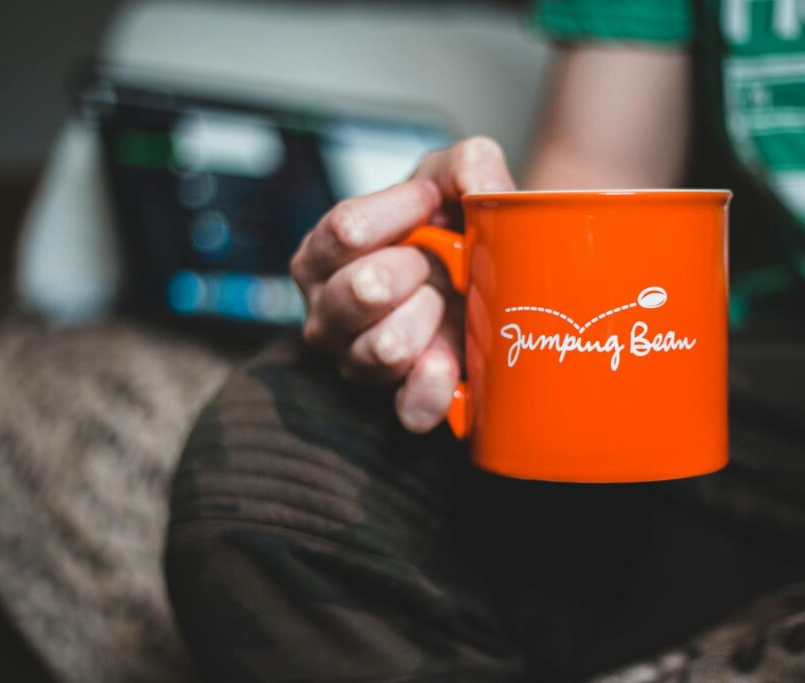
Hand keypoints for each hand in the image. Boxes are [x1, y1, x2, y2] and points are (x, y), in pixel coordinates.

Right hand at [290, 136, 514, 431]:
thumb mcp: (451, 178)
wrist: (477, 278)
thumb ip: (467, 163)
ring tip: (441, 301)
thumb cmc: (445, 229)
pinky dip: (435, 387)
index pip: (346, 230)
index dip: (401, 212)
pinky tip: (448, 360)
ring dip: (428, 317)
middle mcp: (328, 312)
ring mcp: (358, 360)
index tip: (431, 201)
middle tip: (431, 262)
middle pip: (361, 290)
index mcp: (323, 254)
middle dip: (415, 269)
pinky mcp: (400, 399)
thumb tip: (481, 182)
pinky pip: (410, 408)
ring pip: (384, 348)